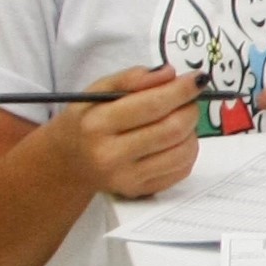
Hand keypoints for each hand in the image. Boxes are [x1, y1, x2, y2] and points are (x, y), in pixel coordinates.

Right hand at [54, 67, 201, 202]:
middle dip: (190, 109)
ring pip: (183, 152)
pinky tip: (175, 140)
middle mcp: (110, 156)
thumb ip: (132, 78)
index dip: (182, 90)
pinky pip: (182, 170)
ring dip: (191, 131)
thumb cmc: (86, 120)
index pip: (152, 105)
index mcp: (97, 125)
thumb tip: (170, 74)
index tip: (198, 79)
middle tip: (188, 99)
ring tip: (179, 119)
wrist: (68, 161)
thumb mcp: (98, 91)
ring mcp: (126, 178)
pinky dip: (187, 150)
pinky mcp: (140, 191)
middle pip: (172, 129)